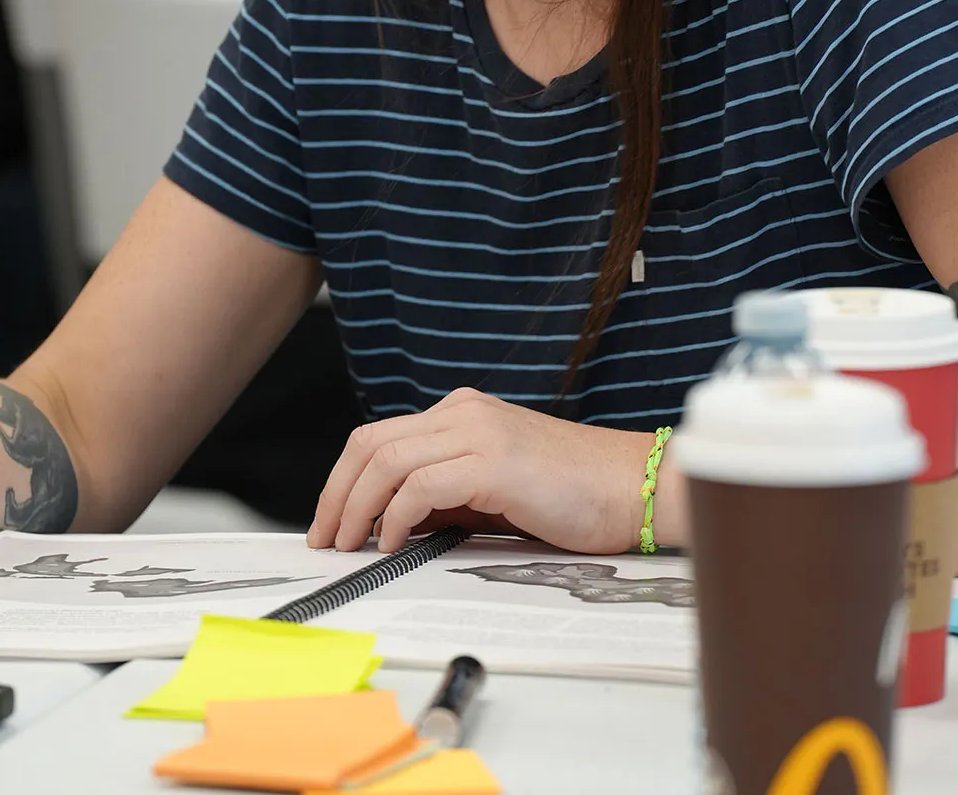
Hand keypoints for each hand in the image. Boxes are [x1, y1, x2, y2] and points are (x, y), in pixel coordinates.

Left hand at [307, 387, 649, 554]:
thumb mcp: (493, 491)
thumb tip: (393, 523)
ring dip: (355, 508)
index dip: (343, 480)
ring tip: (349, 545)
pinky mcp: (493, 461)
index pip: (379, 437)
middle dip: (335, 493)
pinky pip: (420, 485)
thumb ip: (447, 495)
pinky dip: (396, 516)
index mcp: (463, 413)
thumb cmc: (573, 495)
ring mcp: (478, 432)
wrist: (633, 488)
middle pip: (370, 442)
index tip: (329, 522)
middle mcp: (464, 412)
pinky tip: (393, 543)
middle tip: (324, 538)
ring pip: (386, 459)